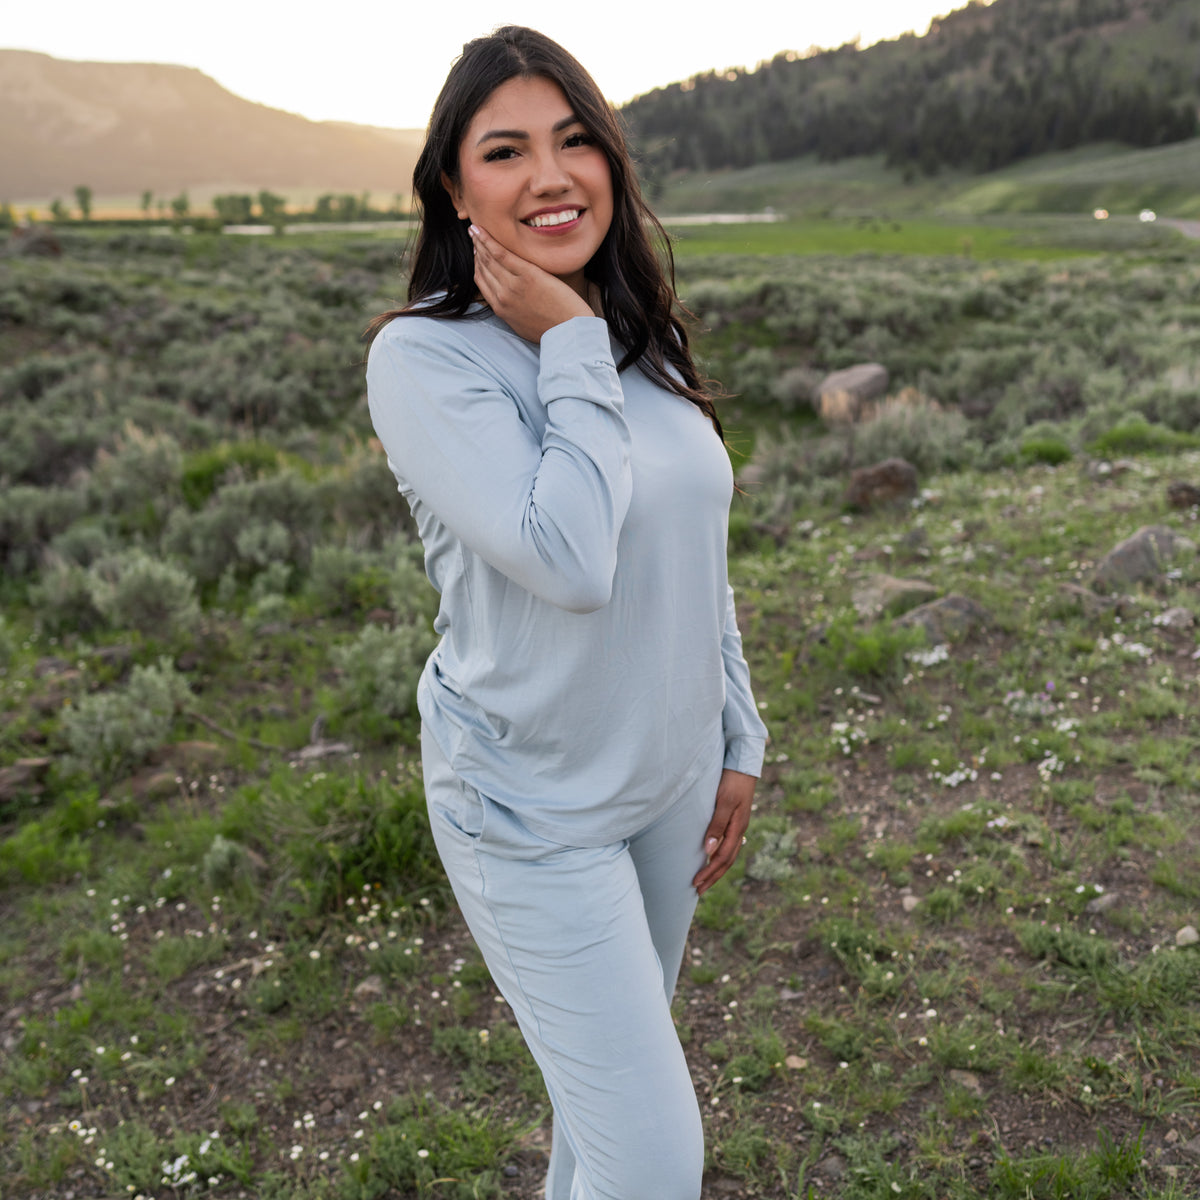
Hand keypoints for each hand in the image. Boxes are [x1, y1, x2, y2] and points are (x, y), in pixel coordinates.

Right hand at [469, 224, 593, 341]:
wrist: (569, 332)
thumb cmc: (552, 329)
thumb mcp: (524, 326)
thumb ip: (513, 312)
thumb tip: (510, 303)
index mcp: (501, 309)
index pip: (482, 281)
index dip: (477, 264)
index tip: (477, 251)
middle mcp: (502, 297)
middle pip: (483, 268)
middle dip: (476, 249)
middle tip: (474, 234)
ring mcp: (513, 286)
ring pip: (489, 259)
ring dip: (480, 241)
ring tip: (476, 228)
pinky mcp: (528, 276)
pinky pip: (502, 254)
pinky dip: (489, 241)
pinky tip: (481, 230)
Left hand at [692, 769, 755, 895]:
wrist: (742, 763)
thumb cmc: (732, 781)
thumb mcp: (723, 802)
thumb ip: (716, 825)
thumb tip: (709, 851)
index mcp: (737, 828)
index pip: (723, 858)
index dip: (710, 872)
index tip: (696, 883)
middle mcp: (739, 829)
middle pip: (727, 860)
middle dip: (713, 876)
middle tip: (698, 890)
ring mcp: (738, 824)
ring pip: (729, 854)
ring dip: (717, 869)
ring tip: (705, 879)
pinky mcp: (735, 818)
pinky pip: (728, 844)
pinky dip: (720, 855)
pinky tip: (713, 857)